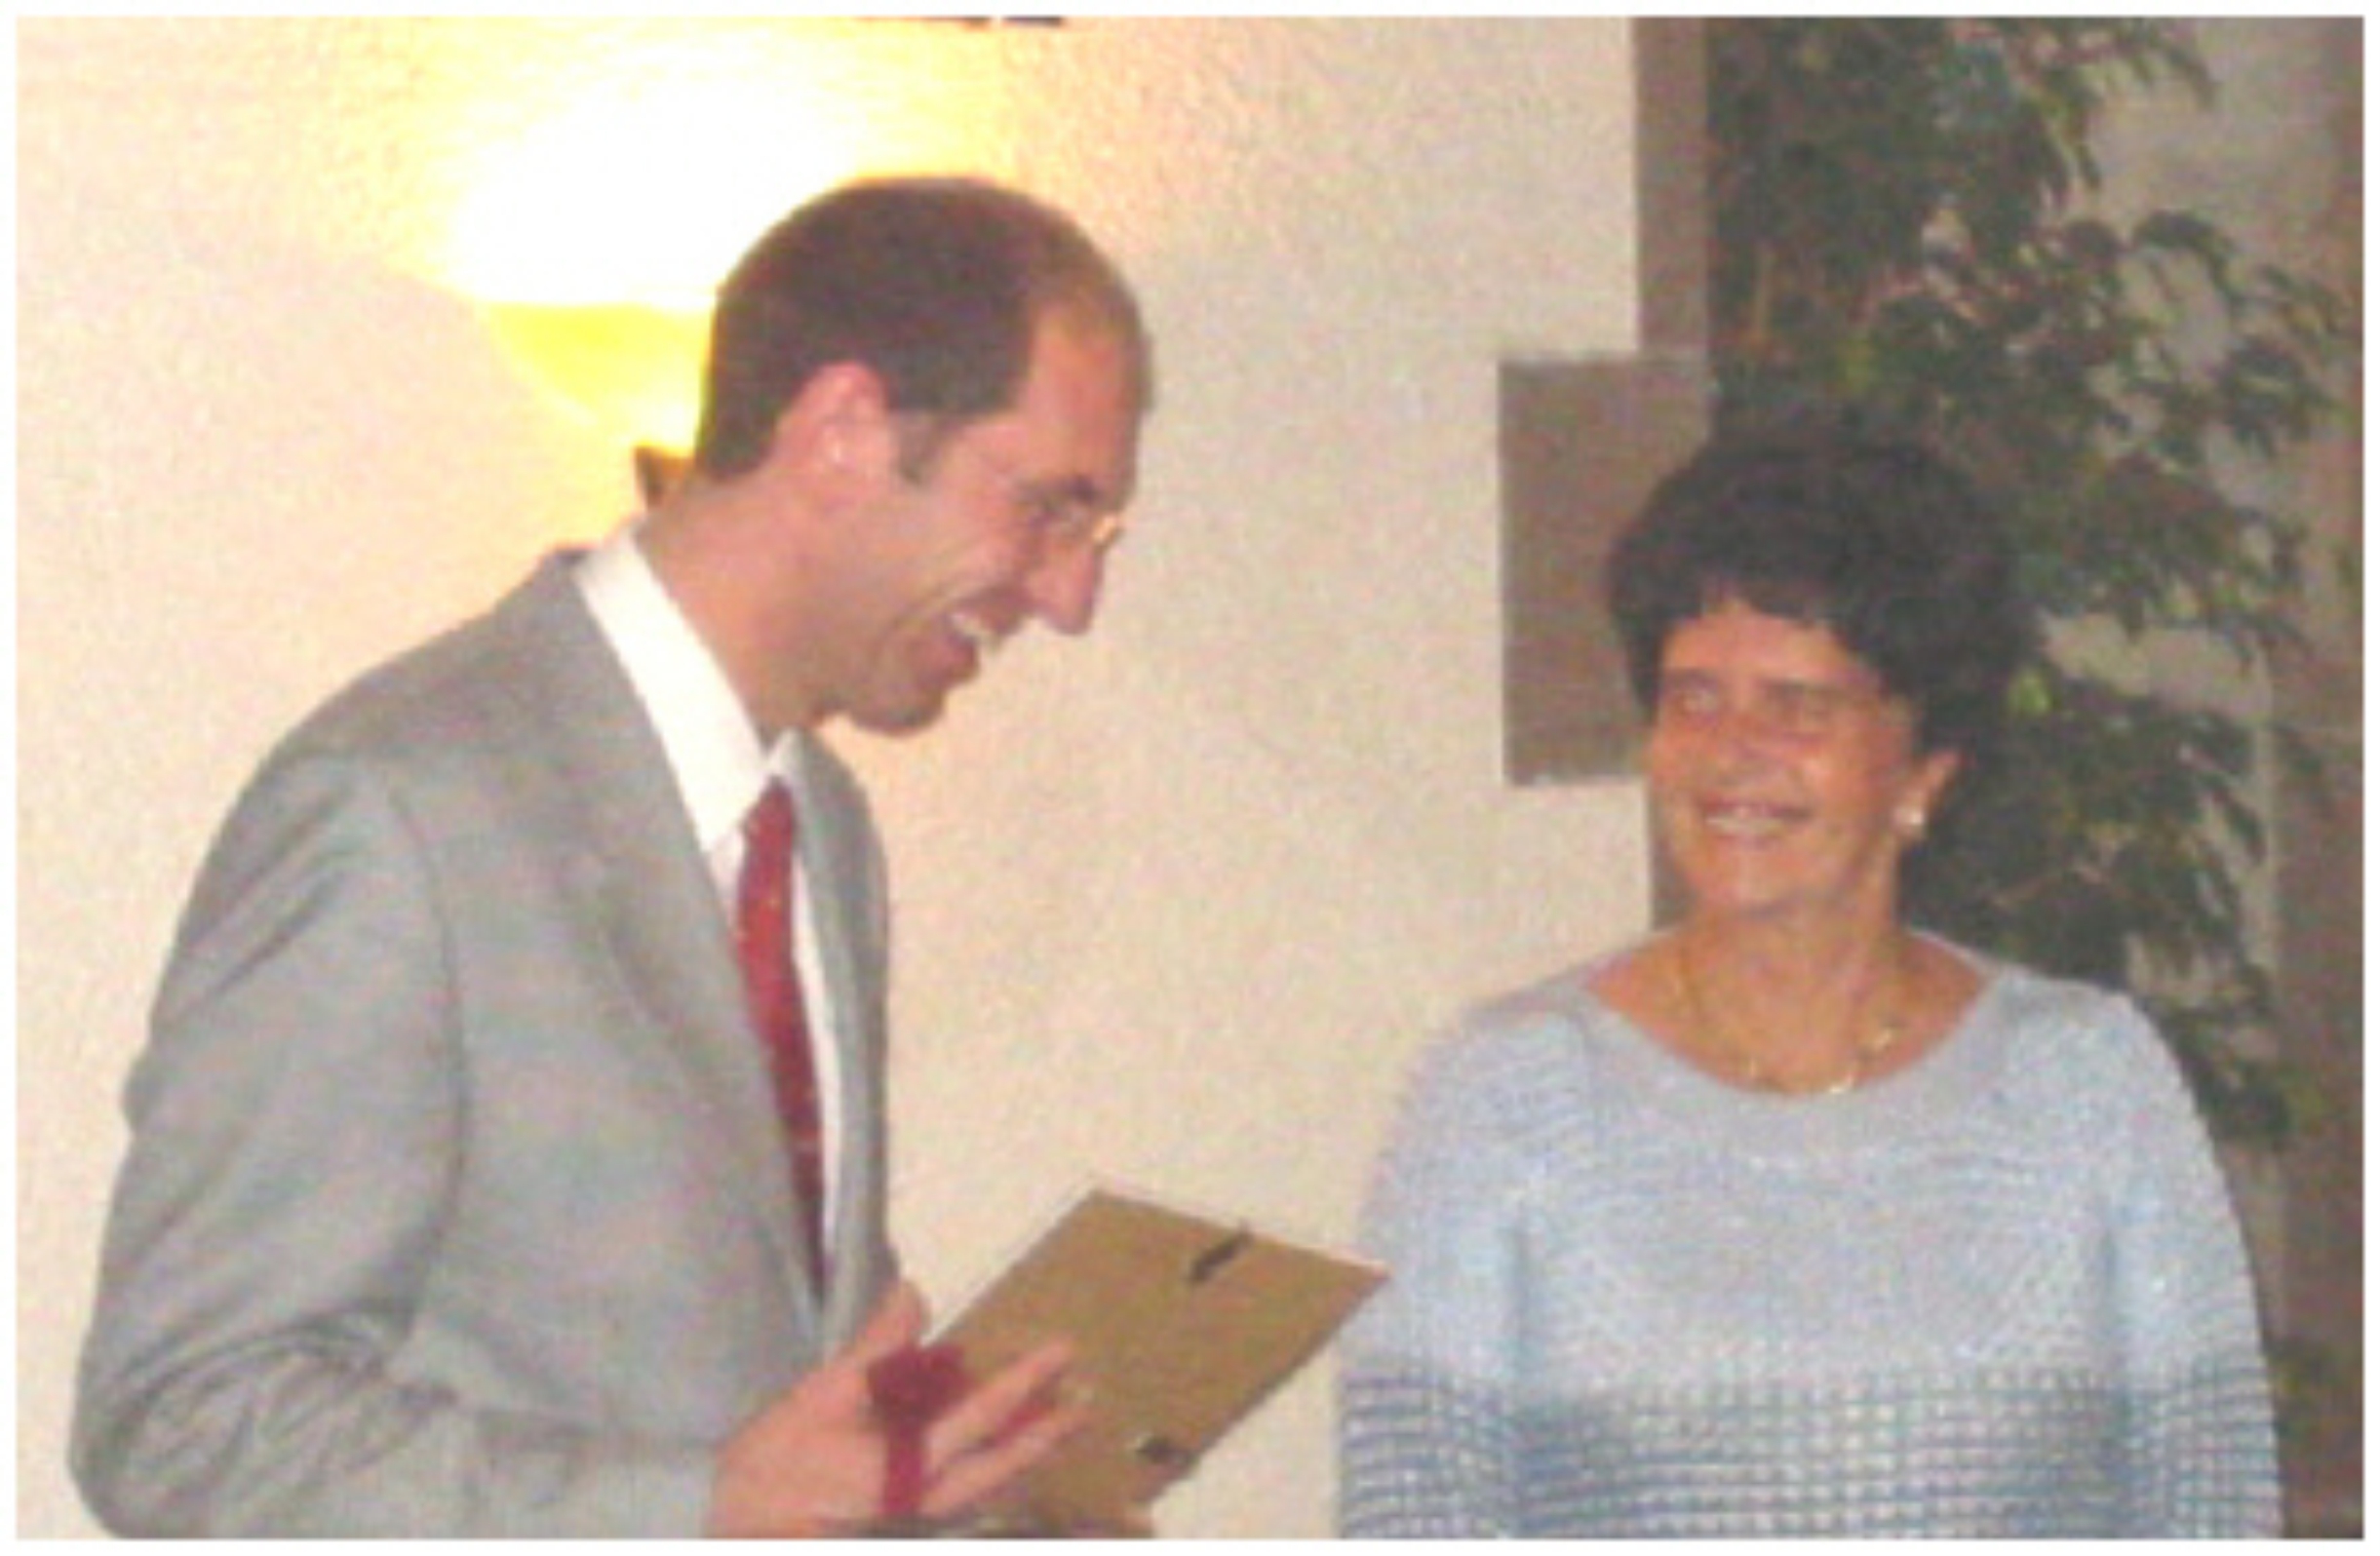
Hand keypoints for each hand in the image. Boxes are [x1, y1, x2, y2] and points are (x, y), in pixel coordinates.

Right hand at [705, 1282, 1085, 1536]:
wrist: (732, 1532)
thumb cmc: (773, 1466)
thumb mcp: (817, 1397)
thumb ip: (873, 1347)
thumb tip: (914, 1292)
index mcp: (907, 1467)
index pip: (981, 1417)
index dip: (1025, 1384)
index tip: (1063, 1352)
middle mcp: (924, 1502)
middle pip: (1000, 1468)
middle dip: (1044, 1435)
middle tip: (1086, 1404)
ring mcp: (914, 1522)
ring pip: (984, 1490)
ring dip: (1021, 1456)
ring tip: (1058, 1425)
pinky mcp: (898, 1527)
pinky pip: (956, 1500)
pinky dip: (984, 1476)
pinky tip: (993, 1458)